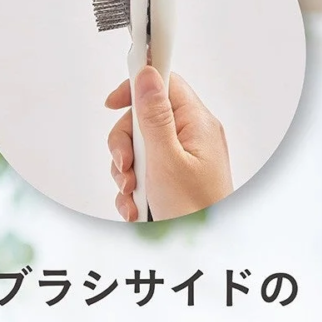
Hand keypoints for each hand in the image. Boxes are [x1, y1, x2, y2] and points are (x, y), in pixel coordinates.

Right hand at [106, 66, 233, 220]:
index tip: (113, 102)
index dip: (136, 86)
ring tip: (134, 195)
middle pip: (143, 120)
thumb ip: (154, 116)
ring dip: (127, 173)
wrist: (209, 248)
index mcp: (197, 124)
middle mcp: (192, 137)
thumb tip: (147, 74)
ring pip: (138, 149)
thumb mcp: (166, 159)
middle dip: (125, 145)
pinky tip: (137, 208)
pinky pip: (143, 172)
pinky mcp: (173, 179)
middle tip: (127, 166)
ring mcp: (183, 159)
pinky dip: (134, 190)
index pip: (165, 83)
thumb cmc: (196, 209)